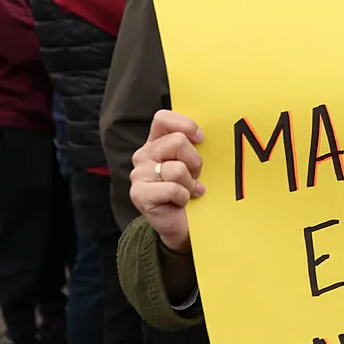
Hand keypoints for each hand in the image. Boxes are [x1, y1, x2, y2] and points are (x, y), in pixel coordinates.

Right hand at [129, 110, 205, 251]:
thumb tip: (204, 134)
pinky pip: (172, 188)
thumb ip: (194, 145)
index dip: (185, 125)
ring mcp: (139, 175)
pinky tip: (183, 202)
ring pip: (176, 168)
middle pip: (177, 142)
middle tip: (195, 175)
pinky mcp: (139, 194)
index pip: (163, 119)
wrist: (183, 225)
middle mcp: (144, 155)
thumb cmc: (192, 190)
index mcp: (156, 142)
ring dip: (190, 183)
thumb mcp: (194, 163)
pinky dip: (184, 197)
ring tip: (189, 190)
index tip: (201, 139)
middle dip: (195, 161)